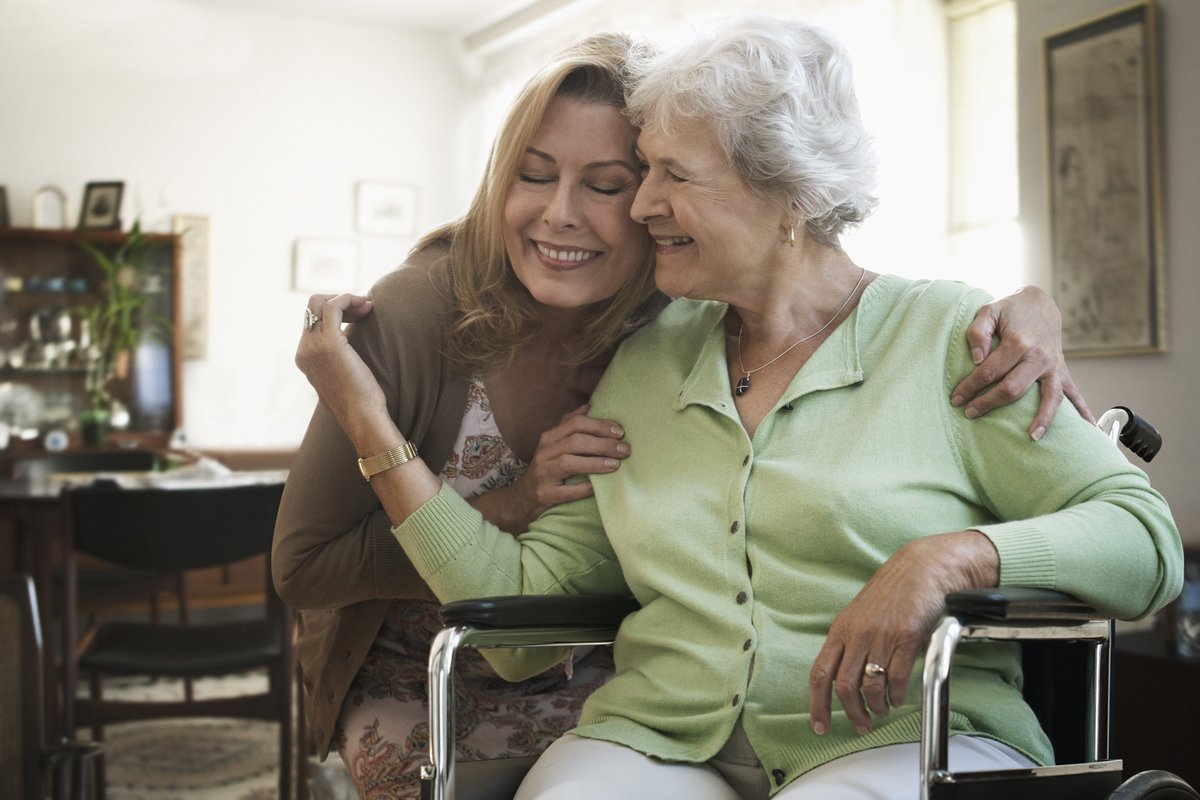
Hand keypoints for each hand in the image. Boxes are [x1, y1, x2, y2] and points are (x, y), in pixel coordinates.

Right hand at [295, 293, 387, 435]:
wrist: (362, 417)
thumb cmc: (360, 401)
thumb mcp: (342, 376)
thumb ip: (338, 360)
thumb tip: (350, 348)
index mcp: (305, 357)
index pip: (312, 320)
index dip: (336, 311)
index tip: (359, 315)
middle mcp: (304, 350)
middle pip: (312, 307)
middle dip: (339, 301)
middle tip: (364, 309)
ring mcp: (313, 346)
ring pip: (320, 302)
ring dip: (346, 299)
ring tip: (367, 307)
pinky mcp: (329, 343)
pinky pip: (333, 306)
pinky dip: (349, 299)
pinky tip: (367, 306)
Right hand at [509, 405, 629, 520]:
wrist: (524, 496)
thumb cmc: (547, 466)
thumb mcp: (553, 443)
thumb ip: (569, 424)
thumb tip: (589, 406)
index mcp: (549, 437)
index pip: (575, 424)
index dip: (599, 425)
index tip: (620, 432)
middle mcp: (544, 452)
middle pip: (575, 442)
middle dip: (603, 444)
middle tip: (625, 449)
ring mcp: (543, 473)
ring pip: (568, 463)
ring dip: (595, 463)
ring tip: (615, 465)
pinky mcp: (545, 494)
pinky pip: (566, 492)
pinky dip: (583, 488)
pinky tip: (597, 487)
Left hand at [808, 532, 998, 735]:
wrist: (921, 569)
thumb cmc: (892, 593)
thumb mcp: (859, 615)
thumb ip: (849, 642)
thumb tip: (843, 677)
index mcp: (840, 630)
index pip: (820, 673)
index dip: (817, 703)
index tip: (820, 725)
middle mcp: (857, 634)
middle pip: (844, 686)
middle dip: (852, 713)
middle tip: (861, 725)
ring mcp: (881, 636)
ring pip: (870, 686)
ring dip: (876, 706)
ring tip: (882, 711)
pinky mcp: (907, 637)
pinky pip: (897, 678)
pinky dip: (896, 696)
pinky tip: (897, 699)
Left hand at [951, 286, 1093, 439]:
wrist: (1040, 303)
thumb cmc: (1010, 310)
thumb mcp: (989, 311)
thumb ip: (979, 332)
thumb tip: (976, 359)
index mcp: (1018, 342)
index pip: (989, 371)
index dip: (970, 386)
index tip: (956, 398)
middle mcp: (1039, 356)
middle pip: (1013, 388)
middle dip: (989, 403)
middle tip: (969, 413)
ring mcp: (1053, 366)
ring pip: (1049, 397)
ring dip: (1042, 419)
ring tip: (1032, 437)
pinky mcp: (1061, 370)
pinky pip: (1073, 393)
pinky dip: (1083, 411)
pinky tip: (1089, 429)